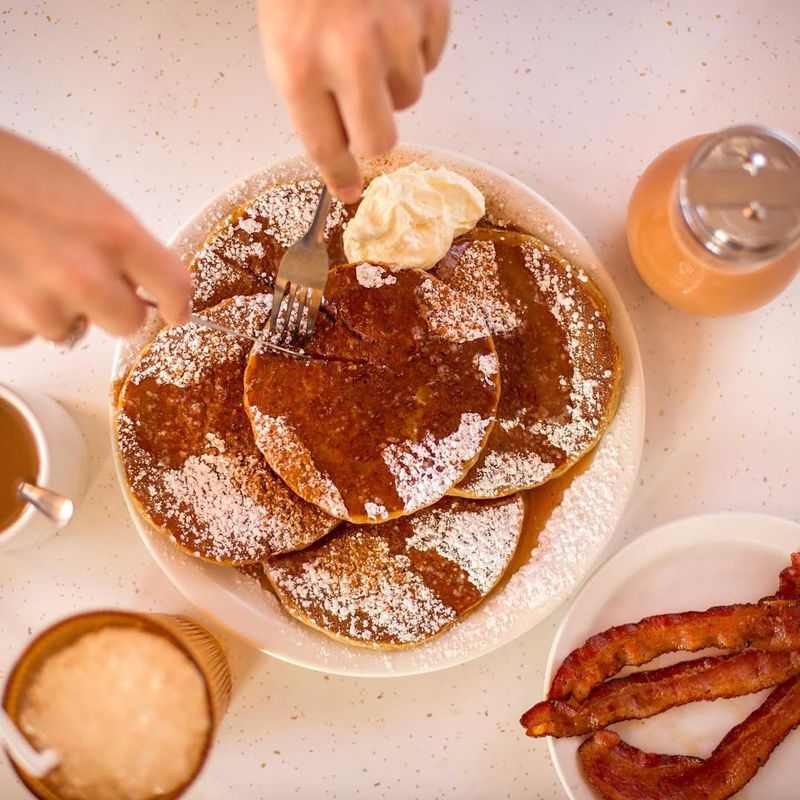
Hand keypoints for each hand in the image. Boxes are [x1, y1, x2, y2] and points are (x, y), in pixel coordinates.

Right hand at [0, 130, 191, 345]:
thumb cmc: (9, 175)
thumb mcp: (81, 194)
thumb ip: (118, 240)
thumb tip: (141, 276)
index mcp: (115, 235)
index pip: (174, 287)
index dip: (177, 303)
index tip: (174, 312)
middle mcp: (86, 278)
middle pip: (127, 323)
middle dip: (111, 306)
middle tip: (80, 277)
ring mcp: (43, 306)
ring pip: (71, 329)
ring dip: (55, 307)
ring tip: (22, 262)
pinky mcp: (5, 325)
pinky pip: (26, 334)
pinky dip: (15, 314)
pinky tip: (0, 277)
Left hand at [258, 0, 449, 201]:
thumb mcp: (283, 42)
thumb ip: (311, 99)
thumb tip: (345, 148)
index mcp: (299, 67)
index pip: (325, 147)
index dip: (340, 176)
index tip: (348, 191)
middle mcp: (349, 56)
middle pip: (379, 139)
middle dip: (372, 135)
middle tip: (365, 115)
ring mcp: (395, 32)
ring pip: (410, 95)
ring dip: (393, 80)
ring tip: (372, 38)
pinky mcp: (429, 10)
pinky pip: (432, 58)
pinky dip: (416, 48)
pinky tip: (394, 18)